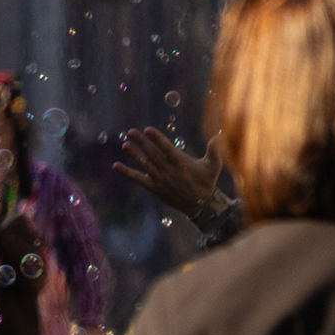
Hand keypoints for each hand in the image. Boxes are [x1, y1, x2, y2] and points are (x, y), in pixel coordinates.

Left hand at [113, 128, 230, 225]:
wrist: (200, 205)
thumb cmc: (207, 182)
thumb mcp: (214, 166)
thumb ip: (214, 151)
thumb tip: (218, 136)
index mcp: (181, 163)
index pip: (167, 149)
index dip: (157, 139)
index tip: (148, 129)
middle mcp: (169, 171)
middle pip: (153, 155)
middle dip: (142, 143)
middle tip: (131, 131)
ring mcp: (160, 180)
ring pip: (145, 165)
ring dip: (134, 155)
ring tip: (125, 144)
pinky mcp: (154, 188)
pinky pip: (138, 179)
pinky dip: (127, 173)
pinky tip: (116, 166)